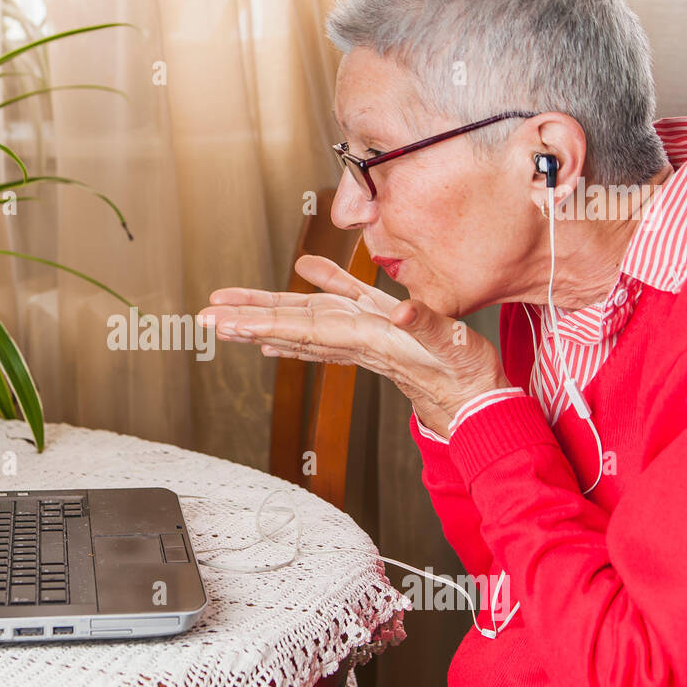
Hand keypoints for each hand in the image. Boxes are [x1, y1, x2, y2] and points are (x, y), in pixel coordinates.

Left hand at [197, 254, 511, 438]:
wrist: (481, 405)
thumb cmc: (469, 380)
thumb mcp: (454, 349)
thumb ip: (429, 327)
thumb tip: (404, 313)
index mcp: (369, 341)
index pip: (305, 330)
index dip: (265, 323)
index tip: (228, 322)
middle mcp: (358, 340)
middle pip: (292, 327)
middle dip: (248, 320)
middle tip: (205, 315)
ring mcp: (366, 335)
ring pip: (307, 319)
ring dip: (268, 311)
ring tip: (231, 306)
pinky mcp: (383, 328)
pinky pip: (341, 307)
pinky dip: (316, 295)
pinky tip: (300, 281)